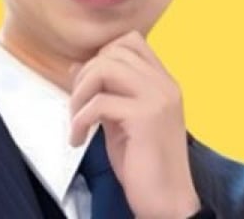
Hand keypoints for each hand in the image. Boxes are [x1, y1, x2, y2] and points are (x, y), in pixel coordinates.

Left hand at [69, 31, 200, 218]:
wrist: (167, 203)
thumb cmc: (144, 163)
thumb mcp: (120, 119)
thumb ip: (105, 90)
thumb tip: (76, 67)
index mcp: (162, 80)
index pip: (131, 41)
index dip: (103, 54)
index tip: (92, 83)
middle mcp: (164, 83)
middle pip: (113, 51)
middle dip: (86, 74)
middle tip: (79, 104)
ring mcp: (157, 97)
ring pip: (104, 68)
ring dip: (79, 93)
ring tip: (76, 119)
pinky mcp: (146, 117)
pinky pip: (98, 103)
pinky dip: (78, 120)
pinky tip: (77, 139)